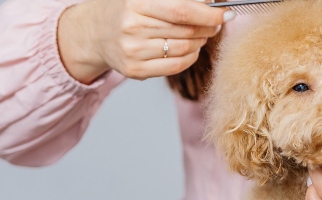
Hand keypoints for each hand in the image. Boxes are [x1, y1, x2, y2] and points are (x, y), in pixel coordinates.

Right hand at [58, 0, 232, 82]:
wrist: (95, 32)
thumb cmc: (127, 10)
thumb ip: (175, 0)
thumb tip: (210, 4)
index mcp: (136, 3)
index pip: (182, 10)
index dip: (208, 14)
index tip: (225, 14)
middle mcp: (133, 28)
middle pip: (186, 31)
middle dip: (209, 27)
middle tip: (216, 23)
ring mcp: (133, 51)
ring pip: (185, 49)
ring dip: (201, 41)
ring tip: (201, 34)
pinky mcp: (136, 71)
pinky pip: (176, 66)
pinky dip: (191, 57)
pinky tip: (191, 48)